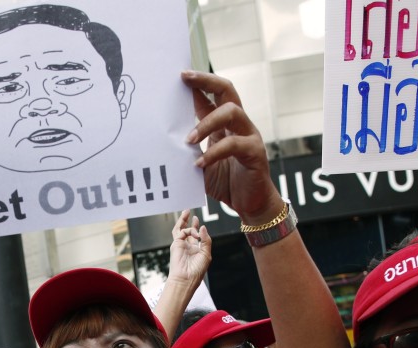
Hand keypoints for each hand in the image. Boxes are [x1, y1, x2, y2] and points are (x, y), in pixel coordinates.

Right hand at [167, 209, 211, 287]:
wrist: (186, 278)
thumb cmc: (196, 270)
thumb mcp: (206, 254)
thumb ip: (206, 240)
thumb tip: (202, 227)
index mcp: (195, 250)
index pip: (195, 236)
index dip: (197, 228)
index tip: (198, 221)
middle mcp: (187, 247)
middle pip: (186, 231)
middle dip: (188, 221)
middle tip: (190, 213)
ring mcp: (180, 245)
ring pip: (180, 229)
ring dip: (183, 220)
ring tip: (187, 212)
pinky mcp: (176, 244)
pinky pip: (181, 232)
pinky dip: (189, 230)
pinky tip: (195, 234)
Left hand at [181, 70, 281, 224]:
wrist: (250, 204)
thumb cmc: (225, 182)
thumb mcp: (200, 165)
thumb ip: (188, 152)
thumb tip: (162, 144)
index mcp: (224, 124)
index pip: (211, 96)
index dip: (197, 83)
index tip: (179, 74)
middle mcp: (239, 124)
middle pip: (226, 90)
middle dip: (206, 81)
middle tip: (185, 79)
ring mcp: (249, 136)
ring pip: (232, 112)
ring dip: (207, 122)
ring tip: (188, 139)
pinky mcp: (255, 152)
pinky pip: (234, 145)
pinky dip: (214, 153)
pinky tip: (199, 163)